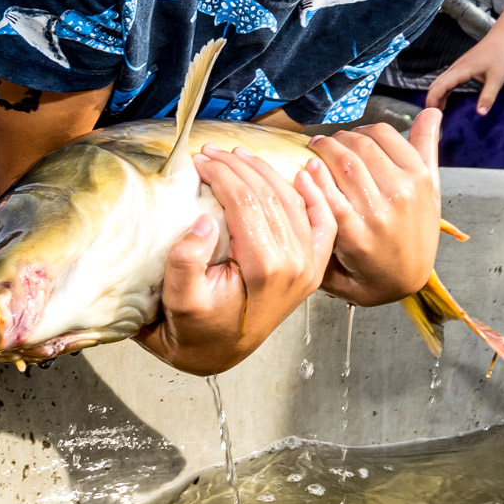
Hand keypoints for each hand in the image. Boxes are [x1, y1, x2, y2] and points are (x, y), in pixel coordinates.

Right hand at [136, 148, 335, 375]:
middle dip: (238, 167)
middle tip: (212, 152)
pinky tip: (304, 173)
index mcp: (265, 269)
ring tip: (239, 155)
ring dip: (267, 172)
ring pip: (294, 201)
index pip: (246, 202)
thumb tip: (204, 220)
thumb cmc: (194, 325)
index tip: (199, 159)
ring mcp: (309, 266)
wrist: (217, 351)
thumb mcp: (179, 297)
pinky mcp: (313, 267)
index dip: (221, 174)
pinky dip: (317, 196)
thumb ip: (186, 261)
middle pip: (269, 196)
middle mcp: (295, 265)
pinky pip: (324, 224)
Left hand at [286, 110, 441, 305]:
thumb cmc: (415, 232)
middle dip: (338, 138)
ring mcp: (377, 213)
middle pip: (360, 145)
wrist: (404, 280)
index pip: (384, 133)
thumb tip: (432, 111)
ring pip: (344, 164)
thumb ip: (426, 149)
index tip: (351, 135)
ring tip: (315, 150)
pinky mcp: (354, 234)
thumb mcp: (430, 191)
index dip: (362, 129)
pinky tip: (307, 172)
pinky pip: (329, 195)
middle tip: (325, 141)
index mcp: (420, 178)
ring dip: (324, 150)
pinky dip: (315, 179)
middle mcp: (401, 192)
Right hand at [424, 29, 503, 114]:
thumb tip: (481, 113)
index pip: (439, 86)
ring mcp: (457, 67)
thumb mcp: (497, 79)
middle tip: (430, 117)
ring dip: (436, 95)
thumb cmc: (500, 56)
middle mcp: (455, 68)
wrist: (503, 39)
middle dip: (430, 100)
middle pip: (435, 84)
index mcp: (460, 70)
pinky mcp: (461, 67)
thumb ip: (488, 97)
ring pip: (440, 82)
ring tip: (436, 112)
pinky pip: (446, 80)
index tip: (429, 114)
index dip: (432, 100)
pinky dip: (442, 91)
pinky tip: (445, 100)